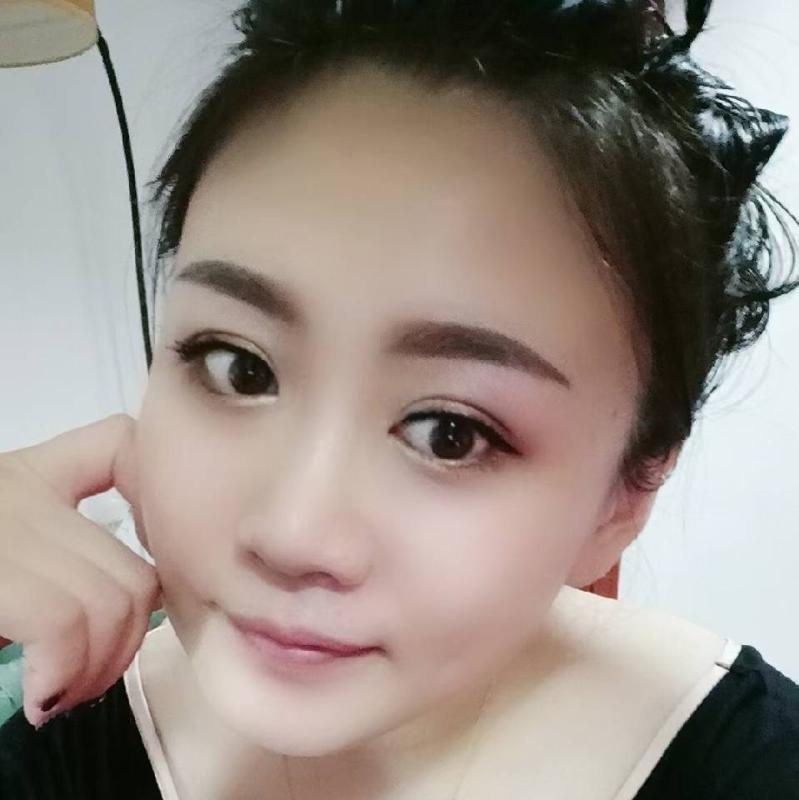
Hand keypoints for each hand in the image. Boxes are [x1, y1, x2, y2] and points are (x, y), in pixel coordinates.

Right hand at [0, 414, 161, 726]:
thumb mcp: (6, 529)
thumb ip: (54, 544)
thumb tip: (129, 606)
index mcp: (24, 477)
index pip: (123, 446)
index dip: (157, 512)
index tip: (143, 582)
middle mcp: (17, 491)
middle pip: (135, 569)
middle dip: (127, 645)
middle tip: (83, 679)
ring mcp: (2, 523)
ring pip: (111, 601)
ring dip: (98, 670)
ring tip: (59, 693)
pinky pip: (61, 621)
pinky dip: (63, 673)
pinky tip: (41, 695)